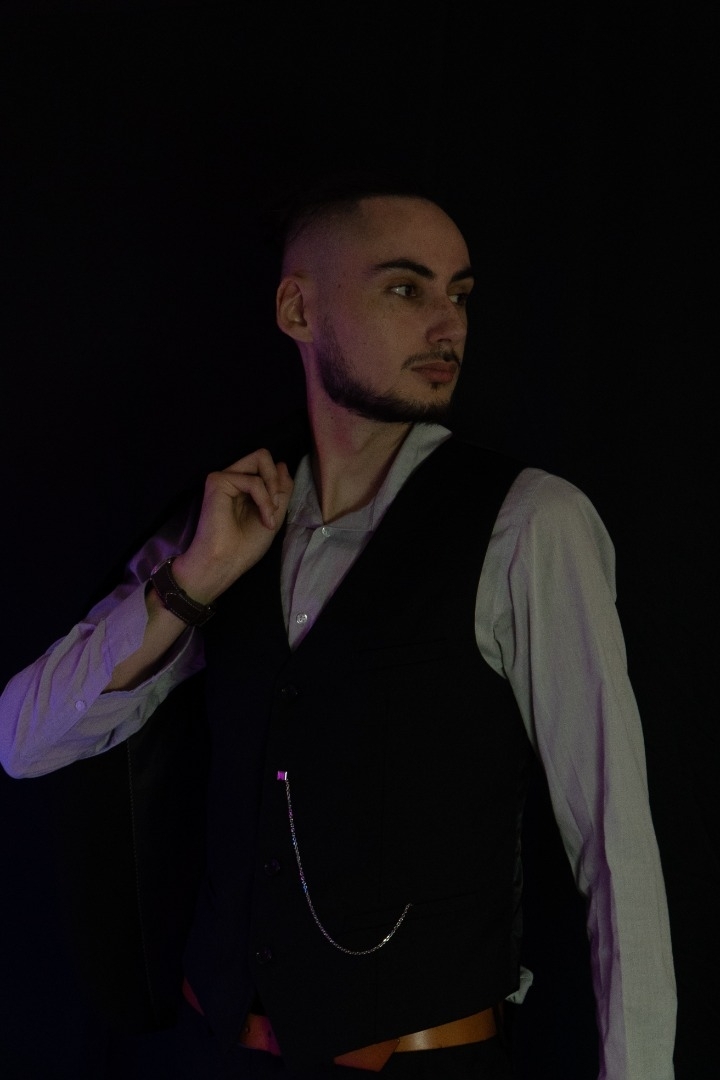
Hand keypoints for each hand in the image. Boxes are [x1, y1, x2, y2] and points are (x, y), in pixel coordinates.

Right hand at [171, 449, 293, 602]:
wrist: (225, 563)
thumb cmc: (245, 547)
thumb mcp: (274, 515)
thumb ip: (280, 490)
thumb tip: (282, 464)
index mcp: (243, 488)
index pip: (267, 467)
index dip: (280, 482)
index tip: (278, 508)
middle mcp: (233, 479)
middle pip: (263, 456)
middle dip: (276, 479)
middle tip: (275, 506)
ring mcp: (224, 478)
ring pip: (261, 459)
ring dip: (273, 490)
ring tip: (269, 516)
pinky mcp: (217, 481)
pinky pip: (254, 480)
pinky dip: (265, 499)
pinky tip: (265, 517)